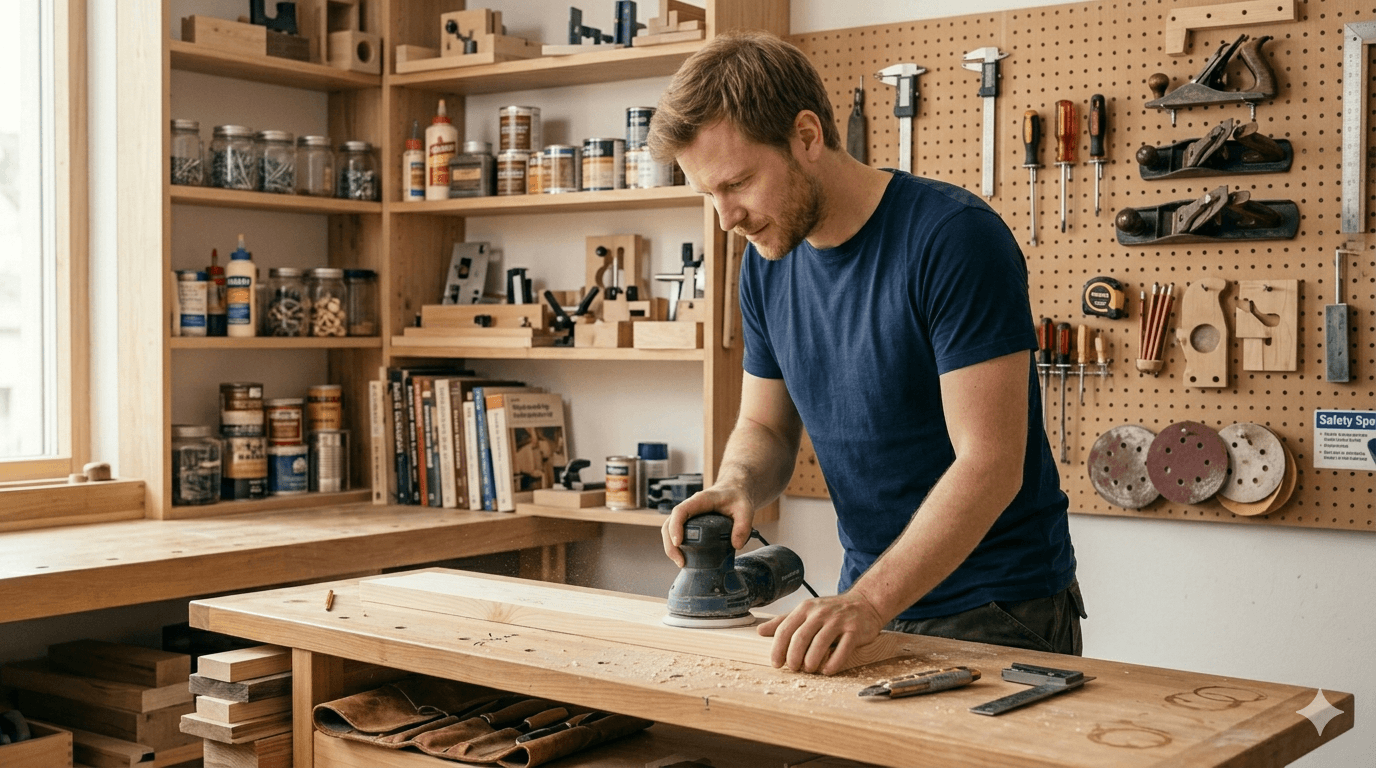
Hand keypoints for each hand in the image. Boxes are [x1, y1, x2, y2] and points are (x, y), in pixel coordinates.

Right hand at [661, 485, 754, 566]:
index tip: (678, 543)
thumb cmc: (738, 498)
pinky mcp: (690, 523)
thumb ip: (743, 526)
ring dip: (671, 547)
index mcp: (700, 500)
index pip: (681, 511)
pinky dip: (677, 547)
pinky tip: (686, 559)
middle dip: (670, 544)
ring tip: (682, 563)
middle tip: (680, 562)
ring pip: (669, 529)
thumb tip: (736, 545)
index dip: (676, 526)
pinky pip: (677, 533)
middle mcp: (690, 507)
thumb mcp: (745, 509)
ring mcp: (688, 516)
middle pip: (669, 523)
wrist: (734, 491)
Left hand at [758, 592, 883, 675]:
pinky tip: (827, 670)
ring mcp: (838, 621)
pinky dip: (833, 663)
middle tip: (793, 668)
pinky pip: (842, 650)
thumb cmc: (831, 610)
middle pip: (800, 637)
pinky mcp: (855, 630)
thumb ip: (784, 621)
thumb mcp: (806, 611)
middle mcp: (820, 613)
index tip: (776, 663)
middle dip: (793, 657)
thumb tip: (760, 631)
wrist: (865, 602)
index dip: (778, 648)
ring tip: (809, 669)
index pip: (785, 629)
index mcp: (805, 608)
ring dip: (811, 661)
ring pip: (820, 644)